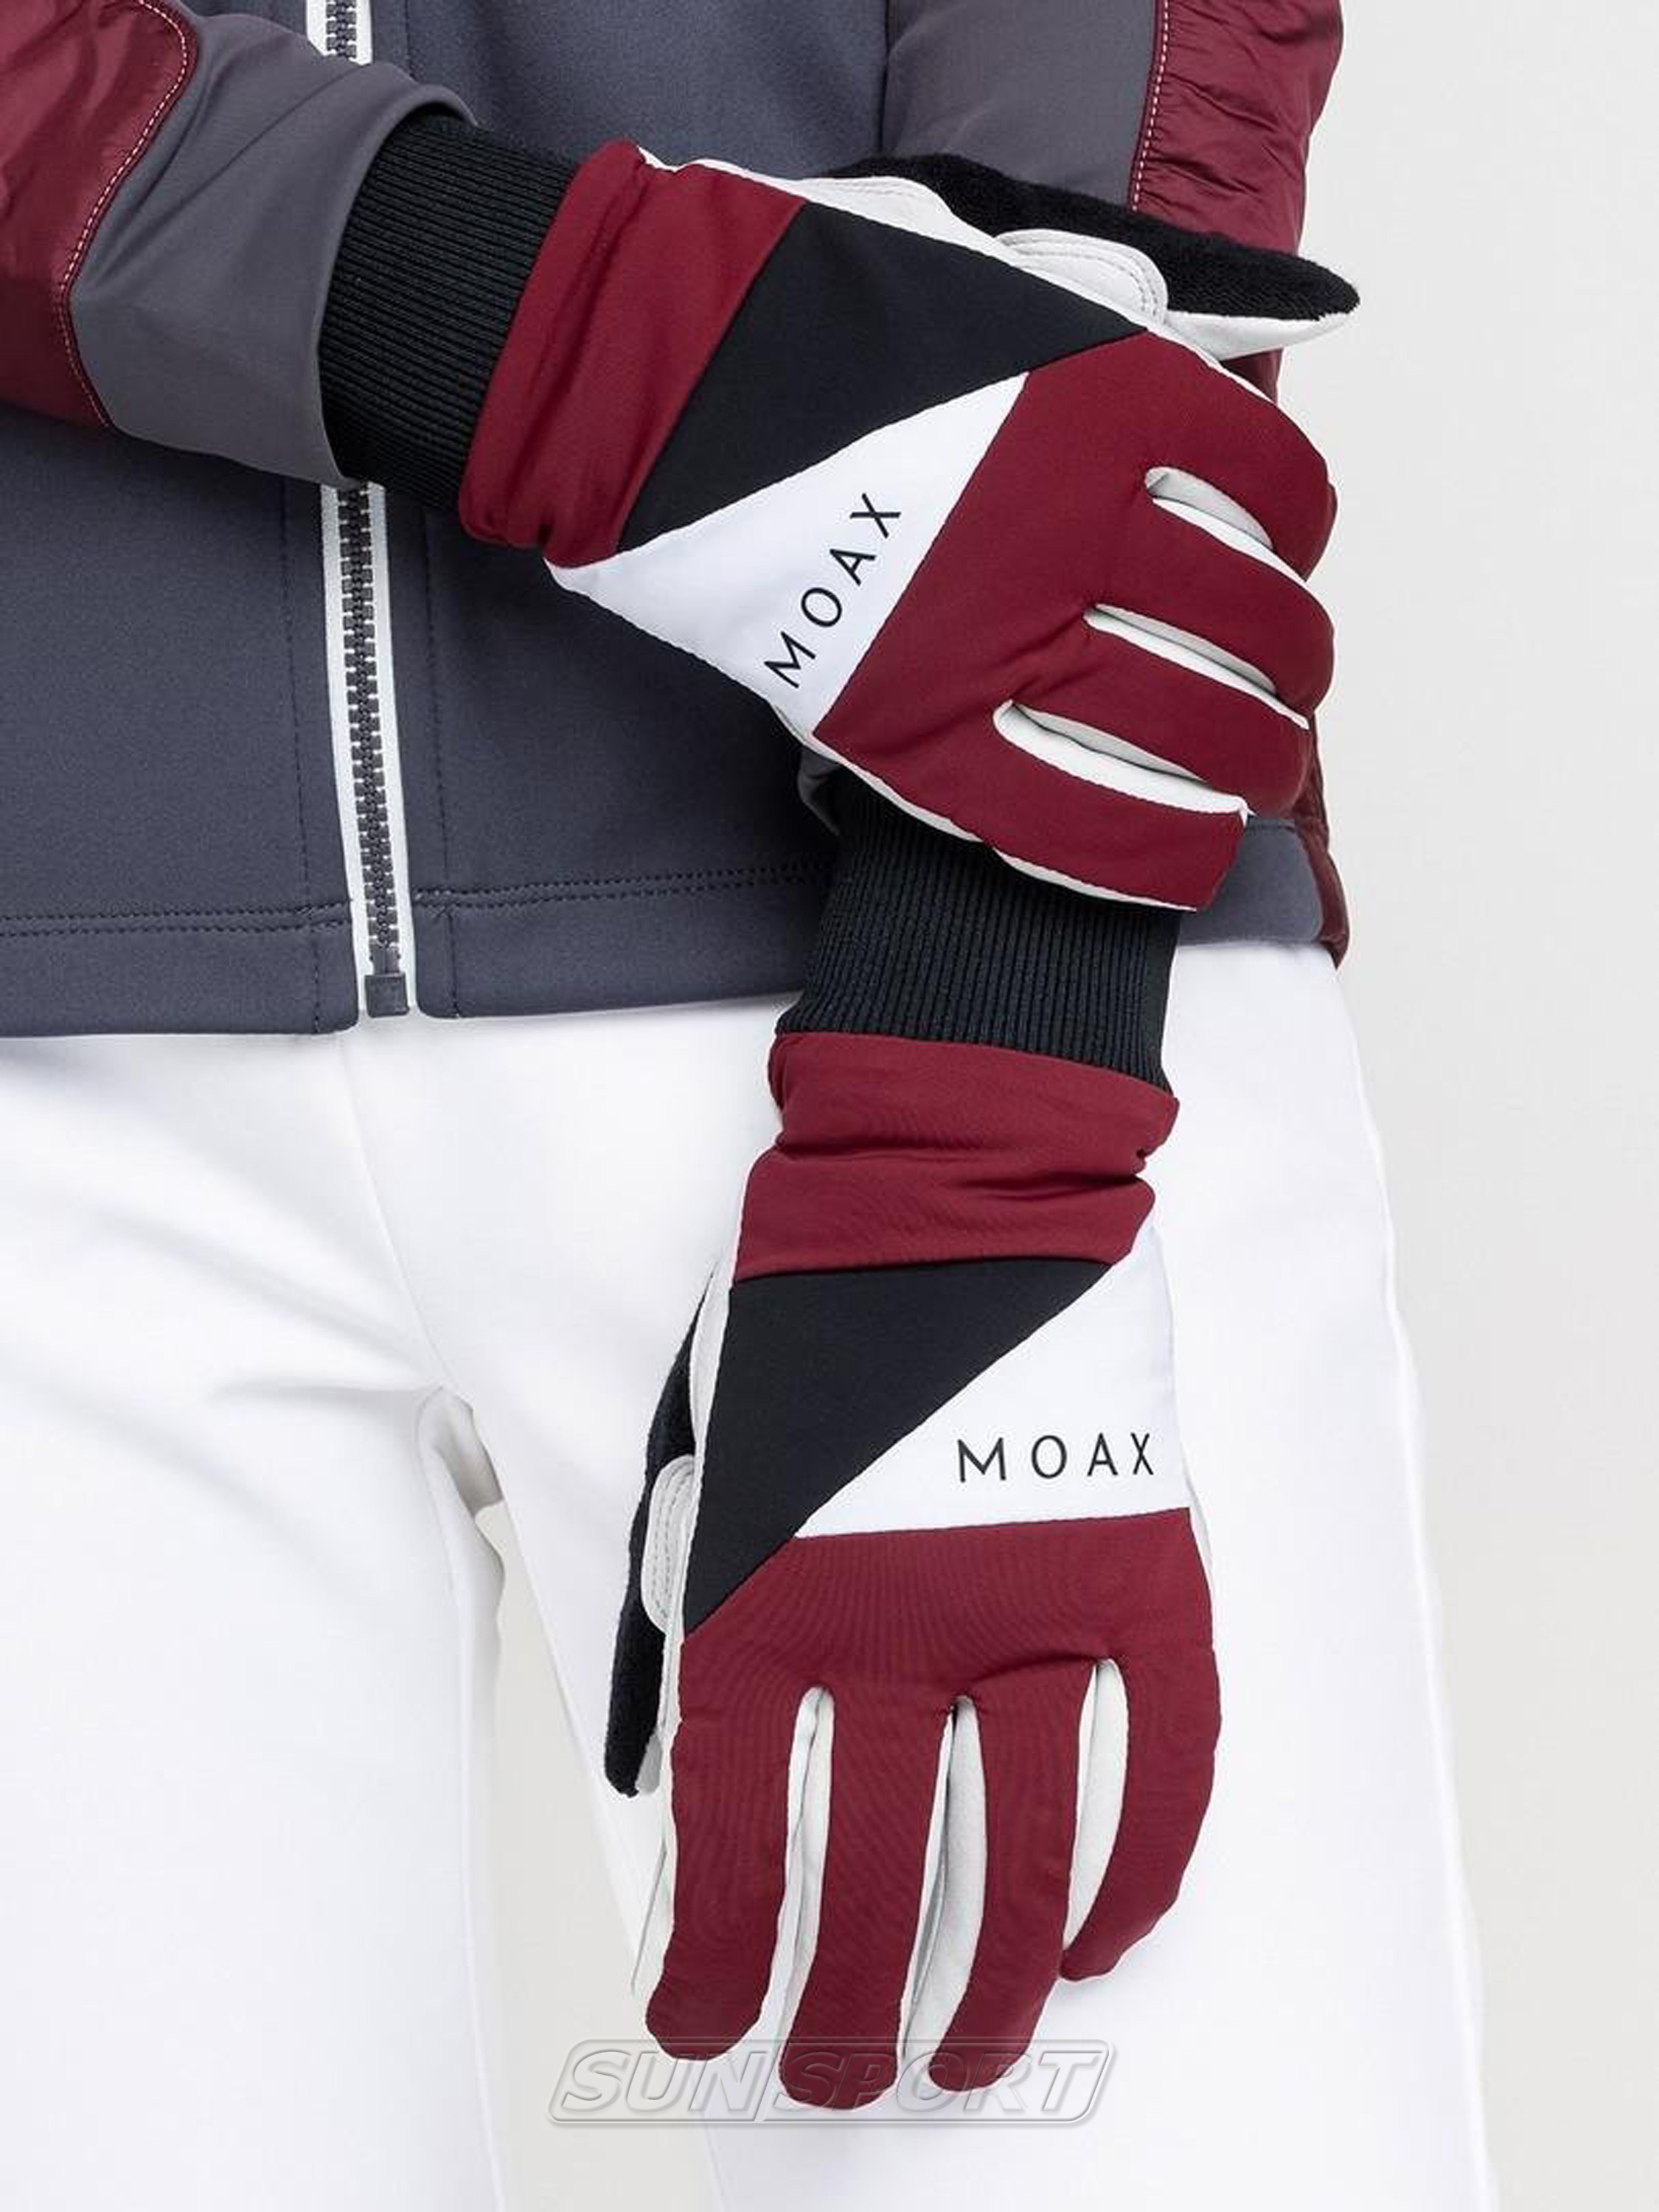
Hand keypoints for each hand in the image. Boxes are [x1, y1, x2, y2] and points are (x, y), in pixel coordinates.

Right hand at [458, 144, 1348, 904]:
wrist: (653, 383)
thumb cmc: (812, 311)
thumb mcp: (998, 262)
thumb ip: (1127, 308)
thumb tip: (1254, 335)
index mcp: (1111, 399)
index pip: (1278, 492)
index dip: (1297, 537)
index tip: (1275, 555)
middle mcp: (1075, 525)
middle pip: (1256, 630)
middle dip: (1290, 674)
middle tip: (1279, 693)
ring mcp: (997, 640)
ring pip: (1193, 738)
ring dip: (1249, 771)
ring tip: (1251, 780)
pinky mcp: (919, 737)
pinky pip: (1077, 826)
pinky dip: (1152, 853)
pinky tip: (1182, 851)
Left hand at [606, 1026, 1216, 2108]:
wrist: (945, 1168)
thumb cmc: (804, 1307)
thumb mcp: (701, 1461)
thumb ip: (693, 1613)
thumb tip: (677, 1771)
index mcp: (765, 1593)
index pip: (730, 1839)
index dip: (720, 1962)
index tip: (711, 2025)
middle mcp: (897, 1623)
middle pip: (874, 1878)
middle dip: (850, 2007)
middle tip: (849, 2074)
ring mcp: (1032, 1598)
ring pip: (1026, 1851)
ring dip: (1000, 1979)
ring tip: (976, 2053)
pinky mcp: (1137, 1563)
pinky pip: (1162, 1756)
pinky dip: (1142, 1863)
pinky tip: (1108, 1936)